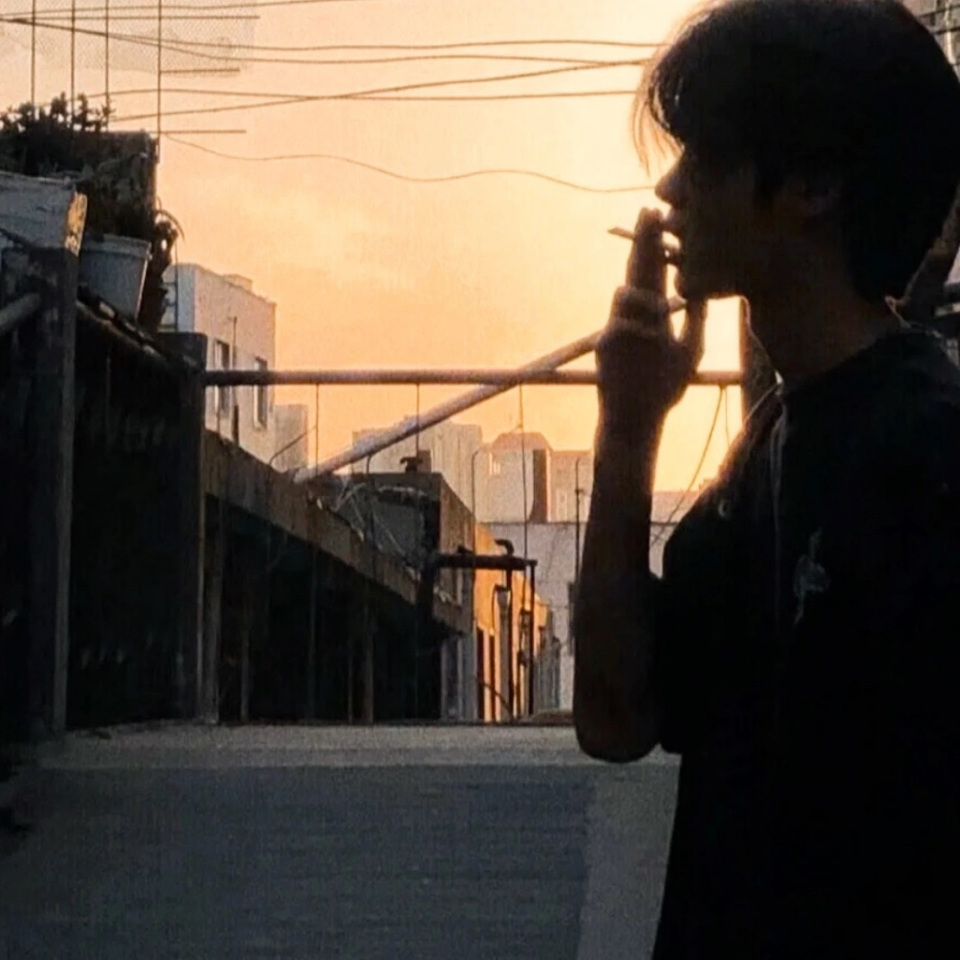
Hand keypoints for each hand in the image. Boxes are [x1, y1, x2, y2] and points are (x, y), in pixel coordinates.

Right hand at [596, 208, 705, 439]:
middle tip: (649, 212)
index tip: (662, 216)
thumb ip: (697, 318)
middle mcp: (631, 317)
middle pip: (637, 271)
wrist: (637, 420)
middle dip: (643, 242)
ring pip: (624, 294)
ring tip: (663, 304)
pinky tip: (654, 334)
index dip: (655, 244)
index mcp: (651, 315)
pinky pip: (620, 326)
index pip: (653, 271)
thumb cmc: (662, 387)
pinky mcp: (605, 348)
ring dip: (646, 293)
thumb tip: (708, 287)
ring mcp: (616, 330)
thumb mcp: (690, 348)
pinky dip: (638, 326)